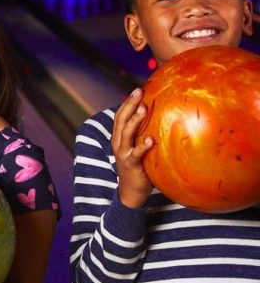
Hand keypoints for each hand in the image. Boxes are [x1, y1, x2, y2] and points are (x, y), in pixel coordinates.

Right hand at [111, 88, 153, 208]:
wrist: (131, 192)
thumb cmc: (139, 168)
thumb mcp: (138, 148)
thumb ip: (144, 135)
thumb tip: (163, 120)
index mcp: (119, 138)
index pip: (120, 116)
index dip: (126, 102)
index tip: (137, 89)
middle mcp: (118, 143)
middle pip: (120, 120)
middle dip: (129, 105)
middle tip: (138, 92)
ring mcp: (123, 153)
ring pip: (126, 133)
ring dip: (134, 121)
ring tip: (143, 109)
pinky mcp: (131, 164)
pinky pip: (136, 154)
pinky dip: (142, 146)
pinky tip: (150, 140)